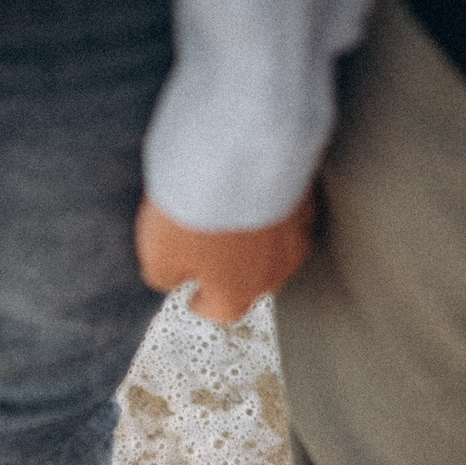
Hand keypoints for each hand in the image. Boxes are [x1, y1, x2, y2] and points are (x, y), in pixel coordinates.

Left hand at [135, 187, 317, 325]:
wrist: (238, 153)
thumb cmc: (197, 210)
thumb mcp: (159, 253)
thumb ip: (164, 275)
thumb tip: (171, 279)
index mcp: (238, 292)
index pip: (222, 311)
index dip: (205, 305)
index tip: (195, 299)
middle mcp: (276, 269)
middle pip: (254, 280)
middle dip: (233, 272)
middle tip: (212, 255)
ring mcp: (297, 231)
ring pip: (277, 245)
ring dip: (257, 237)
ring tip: (233, 217)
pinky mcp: (306, 192)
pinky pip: (289, 207)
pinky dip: (272, 203)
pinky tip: (254, 187)